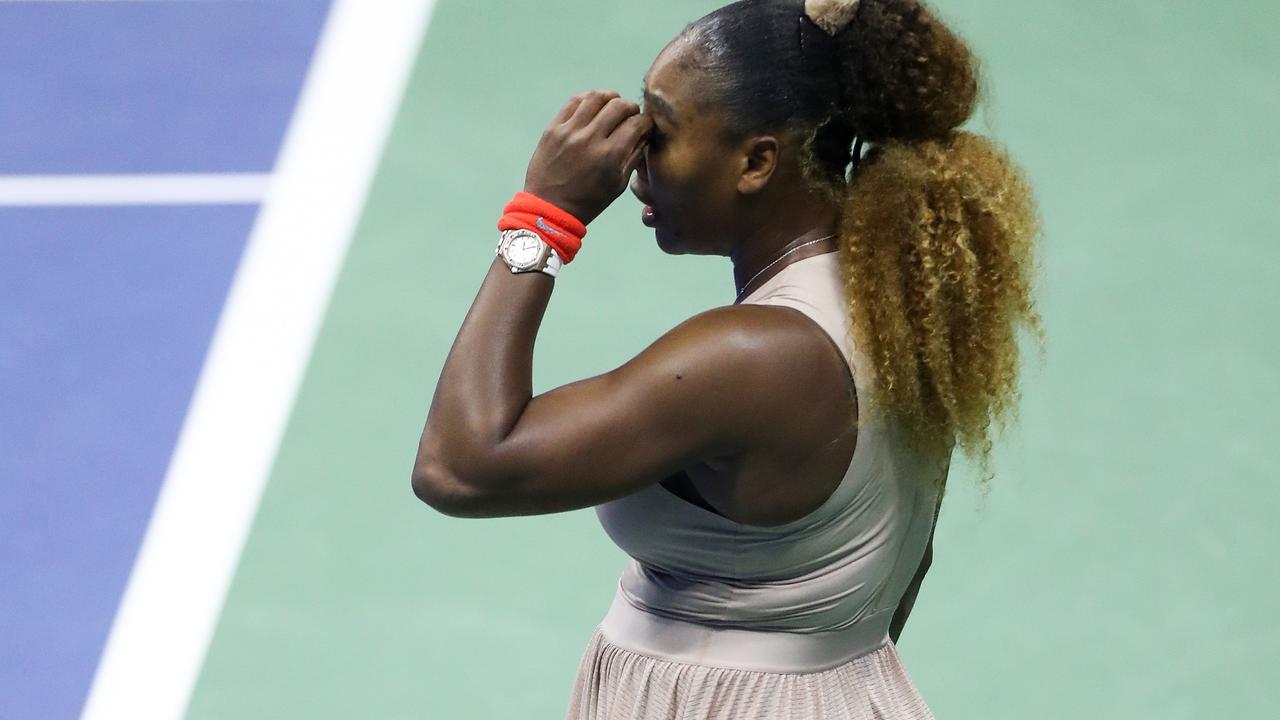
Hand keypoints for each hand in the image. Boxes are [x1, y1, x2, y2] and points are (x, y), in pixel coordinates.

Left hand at [523, 90, 652, 225]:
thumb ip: (633, 157)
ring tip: (612, 106)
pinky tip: (593, 106)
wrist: (549, 208)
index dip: (646, 122)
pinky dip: (588, 99)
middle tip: (630, 116)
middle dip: (631, 108)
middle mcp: (590, 138)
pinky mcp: (553, 127)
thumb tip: (644, 135)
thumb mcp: (618, 185)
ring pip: (596, 97)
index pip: (636, 124)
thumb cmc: (589, 201)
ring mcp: (570, 130)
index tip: (645, 126)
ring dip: (611, 98)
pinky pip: (574, 101)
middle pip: (619, 105)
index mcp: (610, 155)